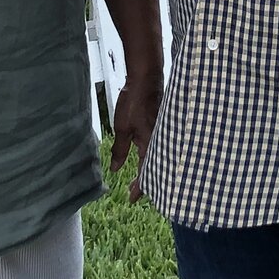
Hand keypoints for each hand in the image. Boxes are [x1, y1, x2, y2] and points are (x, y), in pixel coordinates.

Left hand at [108, 74, 159, 202]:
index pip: (146, 173)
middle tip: (134, 192)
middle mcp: (160, 142)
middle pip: (155, 168)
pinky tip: (147, 156)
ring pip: (157, 157)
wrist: (146, 79)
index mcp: (151, 145)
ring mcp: (163, 134)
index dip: (139, 188)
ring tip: (141, 178)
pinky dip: (153, 155)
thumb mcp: (122, 128)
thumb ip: (120, 150)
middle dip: (146, 181)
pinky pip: (159, 146)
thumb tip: (116, 169)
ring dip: (149, 169)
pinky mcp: (162, 126)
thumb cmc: (134, 102)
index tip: (131, 199)